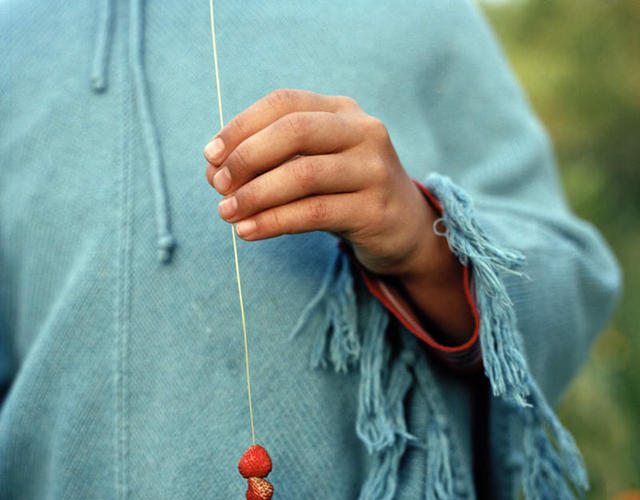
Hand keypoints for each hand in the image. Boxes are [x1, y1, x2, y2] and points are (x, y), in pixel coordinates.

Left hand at [203, 88, 473, 343]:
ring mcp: (374, 170)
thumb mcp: (309, 170)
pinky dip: (275, 222)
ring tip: (226, 213)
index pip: (285, 103)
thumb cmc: (345, 194)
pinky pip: (315, 213)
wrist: (403, 230)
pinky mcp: (375, 210)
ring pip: (303, 175)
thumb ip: (268, 165)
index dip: (242, 126)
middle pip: (295, 131)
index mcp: (342, 111)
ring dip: (256, 195)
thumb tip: (212, 171)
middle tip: (219, 186)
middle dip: (248, 157)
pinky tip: (249, 231)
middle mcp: (364, 132)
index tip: (210, 155)